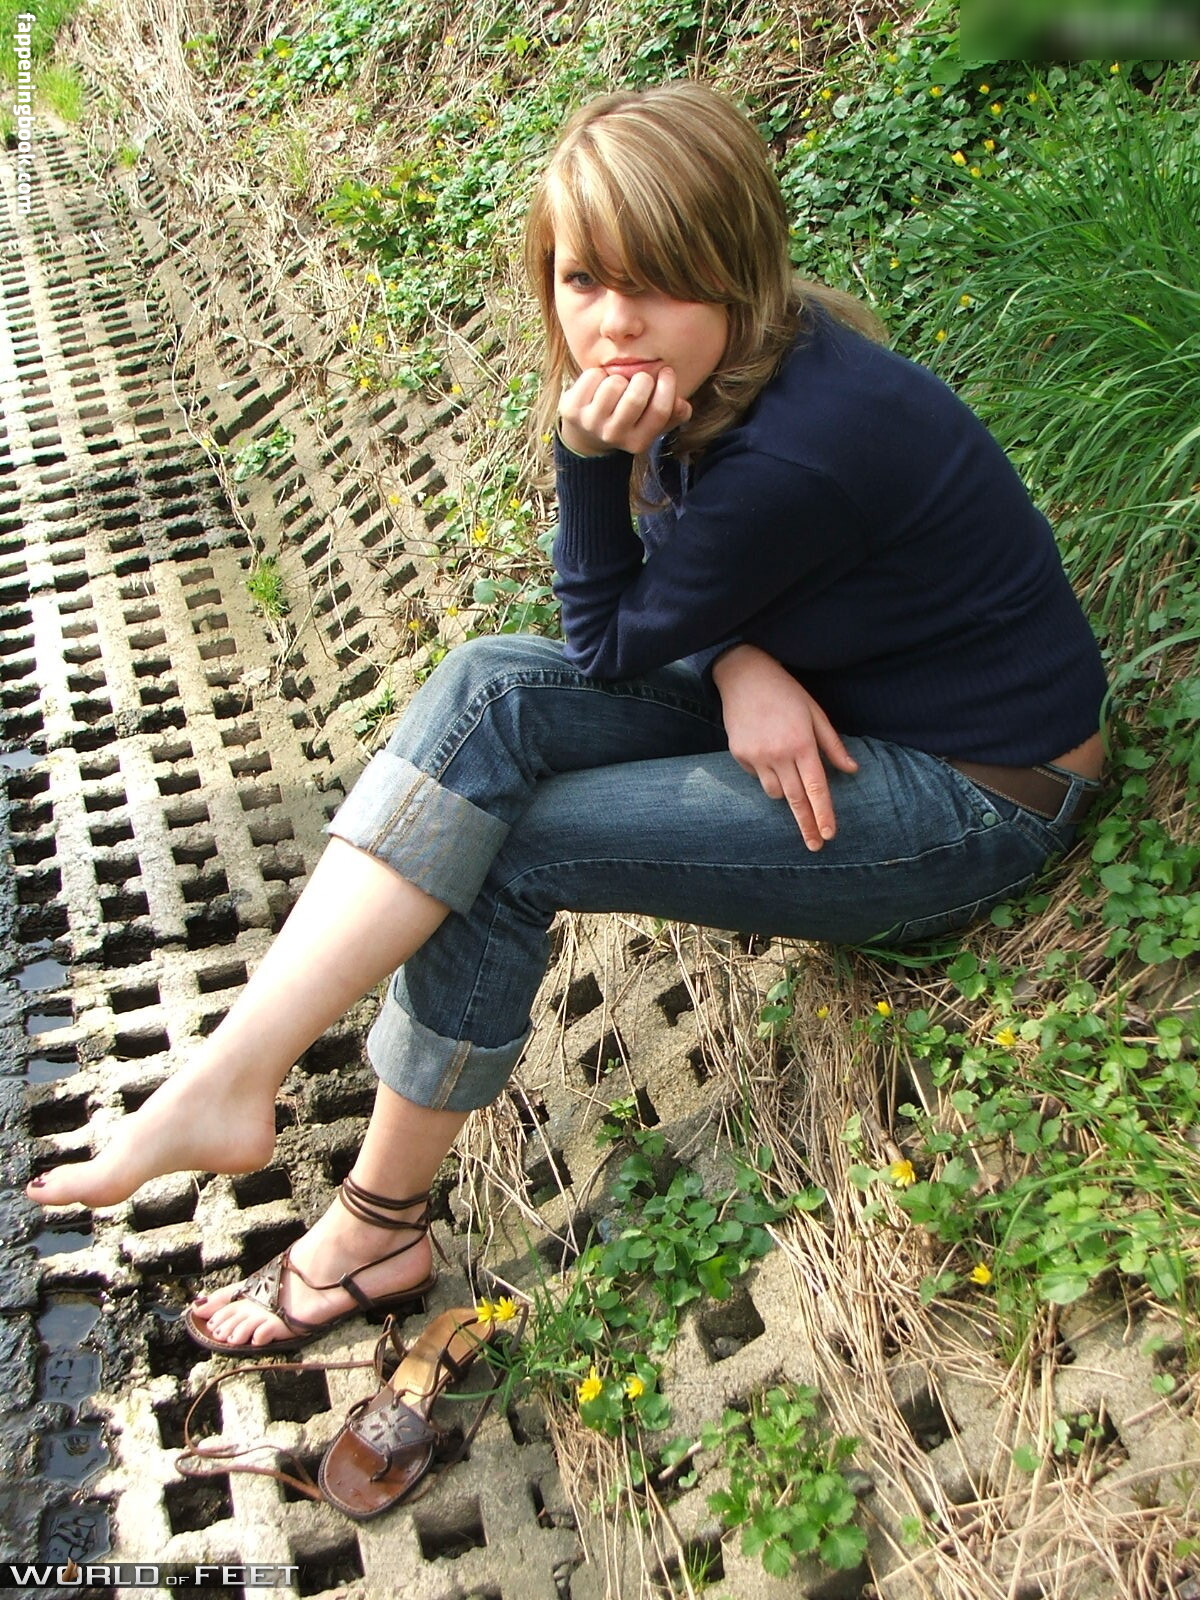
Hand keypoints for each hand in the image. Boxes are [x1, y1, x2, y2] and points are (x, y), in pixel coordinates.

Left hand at [559, 365, 691, 457]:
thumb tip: (682, 404)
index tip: (667, 372)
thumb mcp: (651, 422)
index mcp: (638, 442)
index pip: (660, 412)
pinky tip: (598, 385)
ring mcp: (590, 424)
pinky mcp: (571, 409)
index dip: (668, 387)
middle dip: (642, 379)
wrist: (585, 435)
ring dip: (618, 377)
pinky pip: (593, 375)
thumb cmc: (627, 421)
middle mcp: (613, 436)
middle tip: (640, 379)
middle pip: (636, 396)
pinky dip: (598, 374)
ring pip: (614, 383)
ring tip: (617, 386)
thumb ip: (673, 414)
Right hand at [712, 644, 857, 850]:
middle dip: (807, 825)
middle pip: (795, 800)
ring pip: (775, 792)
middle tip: (816, 845)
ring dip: (786, 793)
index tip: (829, 834)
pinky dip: (766, 773)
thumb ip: (833, 744)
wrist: (744, 675)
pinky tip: (766, 750)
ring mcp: (756, 756)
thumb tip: (853, 770)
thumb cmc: (786, 692)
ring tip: (788, 770)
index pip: (816, 787)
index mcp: (802, 744)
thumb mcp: (815, 713)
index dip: (823, 813)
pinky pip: (757, 776)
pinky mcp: (739, 755)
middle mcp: (778, 754)